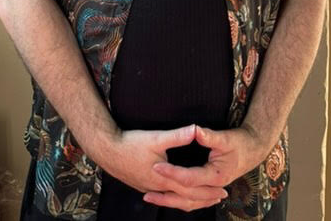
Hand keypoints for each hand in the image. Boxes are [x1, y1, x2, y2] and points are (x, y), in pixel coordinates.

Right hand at [103, 125, 228, 210]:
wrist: (107, 151)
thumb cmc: (131, 143)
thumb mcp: (156, 137)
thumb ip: (178, 136)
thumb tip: (196, 129)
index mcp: (164, 178)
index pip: (191, 189)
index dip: (208, 190)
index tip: (223, 189)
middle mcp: (158, 188)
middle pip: (186, 200)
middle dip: (204, 199)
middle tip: (220, 197)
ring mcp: (150, 189)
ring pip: (175, 201)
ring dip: (192, 201)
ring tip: (204, 199)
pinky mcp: (144, 186)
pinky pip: (165, 198)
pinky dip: (177, 199)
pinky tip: (178, 195)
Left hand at [147, 124, 268, 206]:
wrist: (253, 150)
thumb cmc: (240, 143)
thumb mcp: (225, 137)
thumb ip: (209, 136)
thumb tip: (195, 130)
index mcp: (216, 175)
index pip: (189, 177)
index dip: (172, 172)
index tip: (156, 165)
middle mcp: (213, 187)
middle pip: (186, 196)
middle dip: (166, 195)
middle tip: (146, 192)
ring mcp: (212, 190)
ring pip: (188, 203)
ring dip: (170, 201)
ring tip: (150, 197)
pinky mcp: (209, 188)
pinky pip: (192, 200)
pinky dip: (179, 200)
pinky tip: (167, 196)